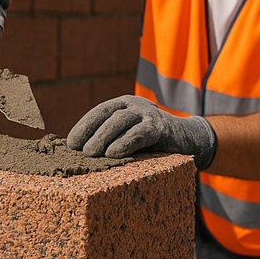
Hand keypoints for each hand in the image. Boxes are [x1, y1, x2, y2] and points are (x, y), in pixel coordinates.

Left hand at [67, 95, 217, 168]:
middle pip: (108, 115)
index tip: (70, 143)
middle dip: (92, 133)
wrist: (189, 139)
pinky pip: (140, 133)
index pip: (99, 111)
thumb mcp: (129, 134)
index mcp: (123, 104)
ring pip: (121, 121)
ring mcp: (148, 113)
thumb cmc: (152, 141)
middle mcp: (134, 104)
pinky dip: (125, 143)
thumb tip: (81, 153)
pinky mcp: (161, 127)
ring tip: (91, 154)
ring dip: (104, 137)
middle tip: (80, 151)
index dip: (83, 125)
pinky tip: (114, 154)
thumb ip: (111, 137)